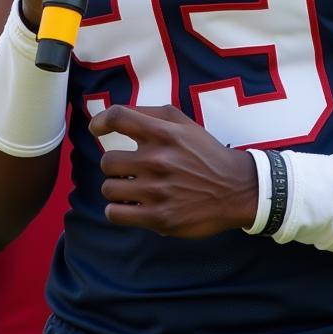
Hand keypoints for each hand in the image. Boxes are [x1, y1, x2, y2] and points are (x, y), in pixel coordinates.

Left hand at [89, 104, 257, 238]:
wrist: (236, 189)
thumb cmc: (206, 154)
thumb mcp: (184, 124)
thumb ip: (151, 115)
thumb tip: (116, 115)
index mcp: (164, 133)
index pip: (118, 117)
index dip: (101, 121)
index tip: (96, 129)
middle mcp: (158, 160)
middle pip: (108, 161)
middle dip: (115, 165)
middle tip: (129, 169)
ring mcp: (157, 191)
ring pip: (109, 188)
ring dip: (117, 188)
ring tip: (131, 188)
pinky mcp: (159, 218)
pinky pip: (115, 214)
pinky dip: (117, 210)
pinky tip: (129, 206)